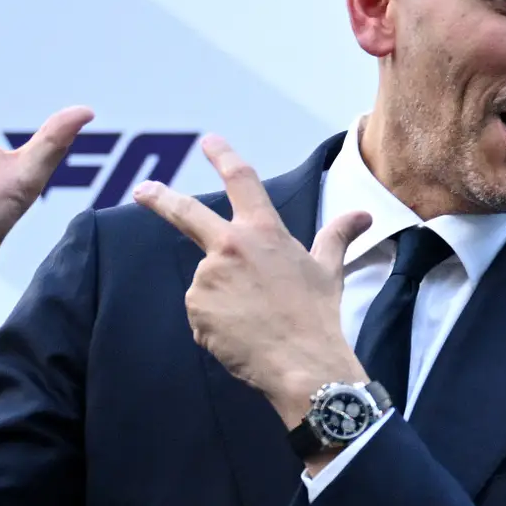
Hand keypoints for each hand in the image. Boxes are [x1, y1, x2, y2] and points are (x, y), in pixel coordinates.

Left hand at [132, 138, 366, 425]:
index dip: (224, 157)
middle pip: (186, 213)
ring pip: (208, 282)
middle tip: (142, 190)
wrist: (303, 362)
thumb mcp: (329, 270)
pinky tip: (241, 335)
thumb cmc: (318, 315)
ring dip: (223, 298)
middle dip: (159, 198)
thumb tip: (363, 215)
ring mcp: (209, 278)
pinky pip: (202, 313)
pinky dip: (216, 323)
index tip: (209, 143)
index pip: (242, 181)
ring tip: (254, 320)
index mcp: (264, 232)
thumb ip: (337, 236)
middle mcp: (230, 247)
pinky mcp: (197, 308)